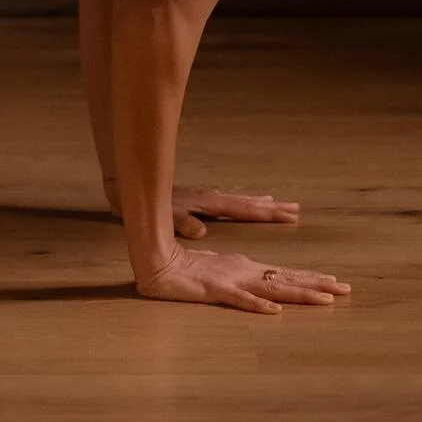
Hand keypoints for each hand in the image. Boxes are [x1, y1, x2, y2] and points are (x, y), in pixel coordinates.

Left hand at [105, 183, 300, 238]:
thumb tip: (202, 231)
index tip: (290, 214)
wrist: (125, 190)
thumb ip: (182, 222)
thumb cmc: (142, 205)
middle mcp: (210, 200)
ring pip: (238, 201)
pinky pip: (227, 203)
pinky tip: (245, 206)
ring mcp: (204, 200)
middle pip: (247, 203)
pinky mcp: (197, 202)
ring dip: (259, 205)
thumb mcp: (161, 215)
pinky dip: (242, 204)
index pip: (243, 209)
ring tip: (278, 206)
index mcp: (206, 204)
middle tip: (295, 209)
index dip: (266, 213)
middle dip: (271, 208)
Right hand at [135, 245, 349, 313]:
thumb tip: (261, 293)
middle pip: (286, 280)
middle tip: (346, 288)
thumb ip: (238, 283)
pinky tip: (274, 311)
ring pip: (272, 289)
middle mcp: (244, 272)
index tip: (334, 282)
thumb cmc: (185, 269)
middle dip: (317, 284)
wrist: (157, 261)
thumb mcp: (217, 276)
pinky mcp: (214, 291)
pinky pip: (239, 300)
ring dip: (299, 294)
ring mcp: (231, 281)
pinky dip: (257, 305)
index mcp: (245, 268)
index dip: (310, 279)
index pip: (283, 275)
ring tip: (326, 299)